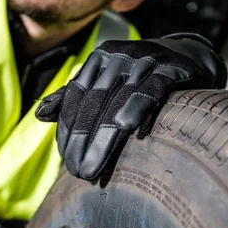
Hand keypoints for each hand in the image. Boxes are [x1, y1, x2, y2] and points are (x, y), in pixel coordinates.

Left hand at [35, 33, 227, 180]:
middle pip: (94, 102)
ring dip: (104, 137)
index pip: (76, 96)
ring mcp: (145, 60)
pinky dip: (137, 106)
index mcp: (99, 60)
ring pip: (118, 101)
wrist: (188, 58)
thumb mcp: (106, 81)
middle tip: (78, 171)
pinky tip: (126, 127)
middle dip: (83, 140)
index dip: (68, 129)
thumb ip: (74, 98)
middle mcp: (118, 57)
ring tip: (94, 167)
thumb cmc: (140, 77)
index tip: (66, 159)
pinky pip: (151, 89)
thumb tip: (39, 114)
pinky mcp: (171, 69)